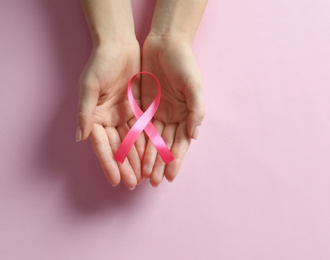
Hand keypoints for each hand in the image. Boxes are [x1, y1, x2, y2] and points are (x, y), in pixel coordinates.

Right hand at [77, 42, 144, 188]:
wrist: (119, 45)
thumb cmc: (100, 62)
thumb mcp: (90, 85)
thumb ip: (85, 111)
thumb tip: (80, 137)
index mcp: (95, 116)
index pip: (102, 145)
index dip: (109, 163)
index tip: (115, 180)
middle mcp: (109, 119)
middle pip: (118, 148)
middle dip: (126, 167)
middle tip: (133, 184)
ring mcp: (124, 115)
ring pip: (132, 142)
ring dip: (137, 159)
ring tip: (144, 176)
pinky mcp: (138, 110)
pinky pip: (144, 130)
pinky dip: (147, 143)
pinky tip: (153, 157)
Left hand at [140, 34, 204, 186]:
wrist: (165, 43)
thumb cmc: (184, 63)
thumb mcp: (194, 85)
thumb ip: (196, 110)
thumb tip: (194, 135)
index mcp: (186, 114)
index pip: (180, 142)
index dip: (175, 160)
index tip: (168, 177)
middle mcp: (172, 117)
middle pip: (164, 145)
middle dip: (159, 164)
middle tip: (152, 182)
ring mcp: (157, 112)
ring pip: (151, 140)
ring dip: (147, 157)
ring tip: (142, 175)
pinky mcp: (143, 105)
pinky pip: (139, 126)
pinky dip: (136, 141)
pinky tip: (132, 155)